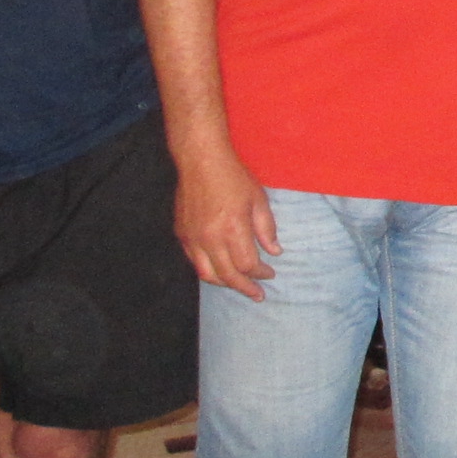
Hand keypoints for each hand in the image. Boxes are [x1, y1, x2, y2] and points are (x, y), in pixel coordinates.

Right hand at [175, 146, 280, 298]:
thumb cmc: (234, 178)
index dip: (260, 273)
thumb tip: (275, 252)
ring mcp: (193, 238)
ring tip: (238, 286)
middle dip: (244, 288)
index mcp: (233, 230)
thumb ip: (266, 229)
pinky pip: (194, 261)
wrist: (201, 161)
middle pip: (227, 276)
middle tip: (257, 295)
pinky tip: (219, 270)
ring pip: (207, 274)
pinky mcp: (181, 234)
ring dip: (225, 284)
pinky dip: (208, 270)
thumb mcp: (258, 200)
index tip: (270, 274)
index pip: (247, 265)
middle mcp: (210, 239)